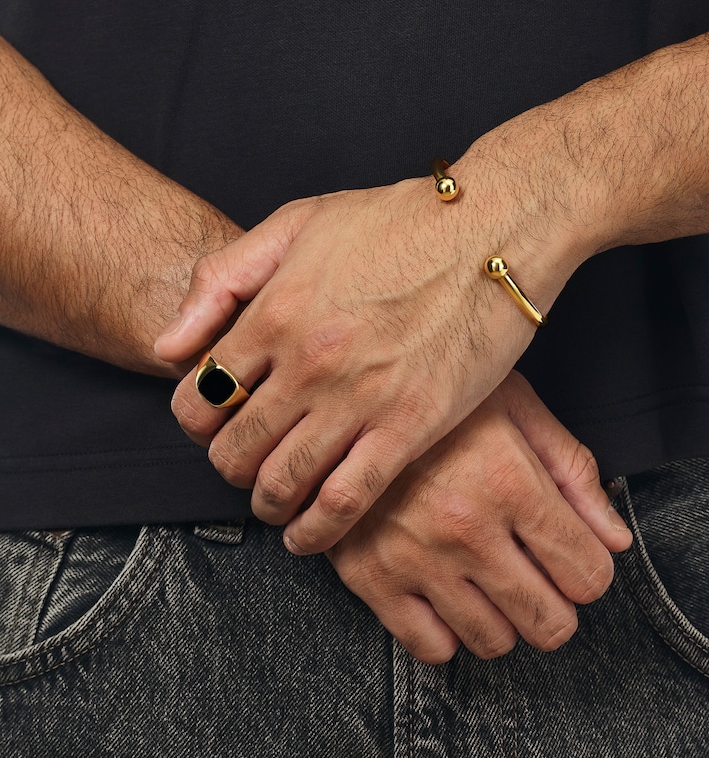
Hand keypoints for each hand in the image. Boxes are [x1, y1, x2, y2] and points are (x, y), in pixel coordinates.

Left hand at [156, 161, 578, 553]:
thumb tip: (168, 346)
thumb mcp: (299, 222)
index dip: (197, 423)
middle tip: (248, 464)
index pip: (200, 399)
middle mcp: (308, 363)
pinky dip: (317, 531)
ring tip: (275, 502)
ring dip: (268, 505)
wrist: (492, 231)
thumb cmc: (399, 222)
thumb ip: (223, 278)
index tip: (216, 425)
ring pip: (283, 484)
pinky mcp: (410, 426)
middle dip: (230, 468)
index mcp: (274, 313)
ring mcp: (359, 399)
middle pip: (235, 451)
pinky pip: (347, 500)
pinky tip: (308, 535)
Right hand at [327, 371, 631, 663]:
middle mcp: (466, 528)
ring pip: (493, 642)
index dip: (590, 573)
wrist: (349, 398)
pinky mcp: (369, 577)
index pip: (587, 575)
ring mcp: (414, 558)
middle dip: (555, 608)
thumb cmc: (444, 399)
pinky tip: (448, 595)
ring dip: (504, 620)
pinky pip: (430, 647)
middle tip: (538, 581)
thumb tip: (616, 541)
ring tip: (489, 582)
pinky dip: (448, 632)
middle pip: (548, 623)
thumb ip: (573, 472)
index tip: (572, 561)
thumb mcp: (518, 410)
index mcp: (510, 482)